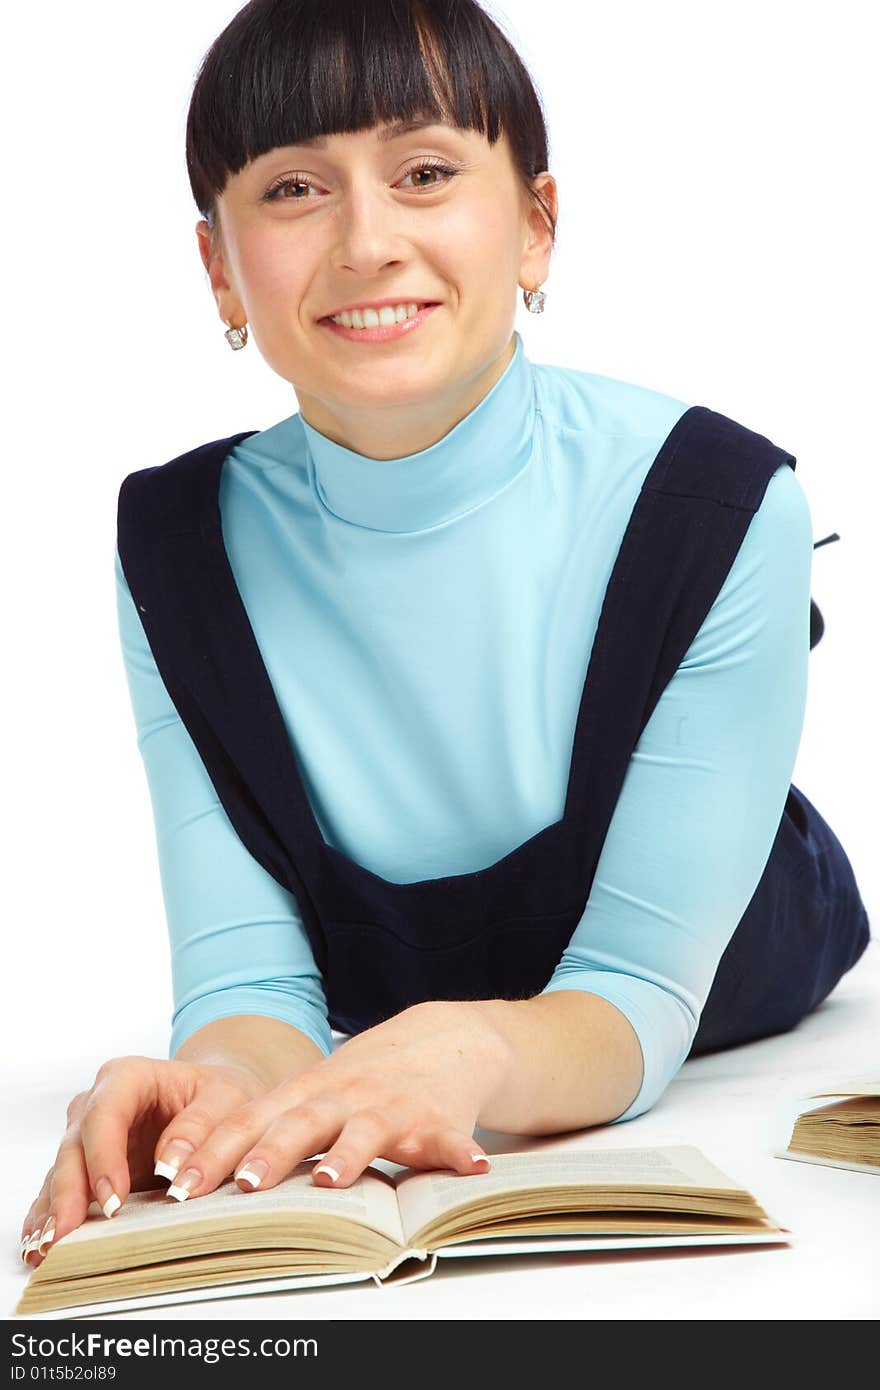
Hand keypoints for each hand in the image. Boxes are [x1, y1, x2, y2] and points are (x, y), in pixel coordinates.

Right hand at [19, 1056, 267, 1268]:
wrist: (216, 1103)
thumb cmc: (221, 1100)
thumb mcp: (228, 1102)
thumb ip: (206, 1128)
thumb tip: (176, 1169)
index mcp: (129, 1077)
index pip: (105, 1111)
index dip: (103, 1154)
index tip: (112, 1198)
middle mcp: (98, 1104)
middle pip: (74, 1146)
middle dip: (69, 1191)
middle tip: (65, 1234)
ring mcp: (88, 1138)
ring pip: (62, 1173)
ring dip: (54, 1211)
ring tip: (49, 1248)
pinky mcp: (87, 1169)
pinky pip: (61, 1193)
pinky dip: (52, 1219)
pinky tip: (44, 1246)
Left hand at [150, 1001, 510, 1201]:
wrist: (444, 1038)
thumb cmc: (364, 1078)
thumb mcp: (312, 1093)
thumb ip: (267, 1128)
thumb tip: (193, 1174)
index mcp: (306, 1093)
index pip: (249, 1121)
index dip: (213, 1150)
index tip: (177, 1181)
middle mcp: (344, 1097)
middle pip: (300, 1124)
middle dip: (269, 1154)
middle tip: (243, 1185)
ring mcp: (391, 1107)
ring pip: (365, 1131)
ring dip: (348, 1154)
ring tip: (330, 1179)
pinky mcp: (438, 1121)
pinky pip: (450, 1139)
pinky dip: (459, 1152)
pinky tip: (470, 1167)